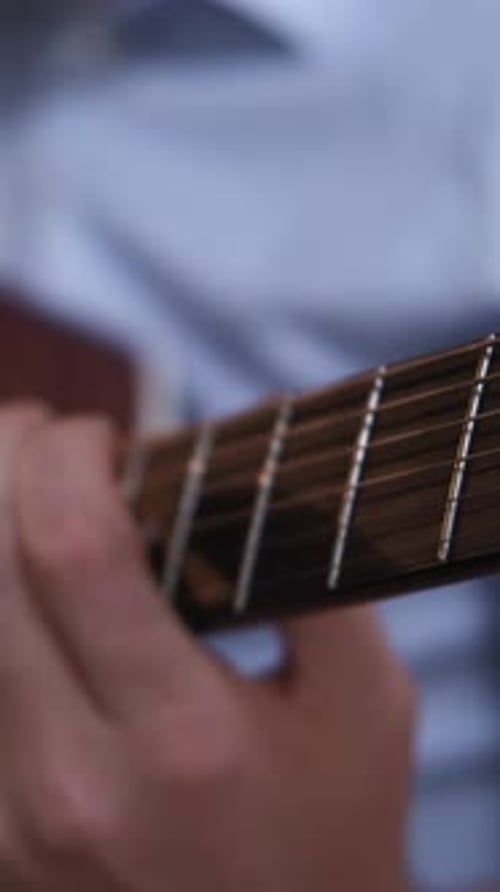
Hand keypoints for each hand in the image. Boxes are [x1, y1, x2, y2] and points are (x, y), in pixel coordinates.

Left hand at [0, 404, 416, 891]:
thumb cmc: (333, 828)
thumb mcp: (366, 701)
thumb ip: (318, 562)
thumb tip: (264, 438)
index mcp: (182, 739)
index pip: (75, 549)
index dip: (67, 459)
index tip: (101, 436)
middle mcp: (74, 780)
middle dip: (3, 464)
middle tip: (42, 433)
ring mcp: (13, 817)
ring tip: (33, 494)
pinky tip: (30, 582)